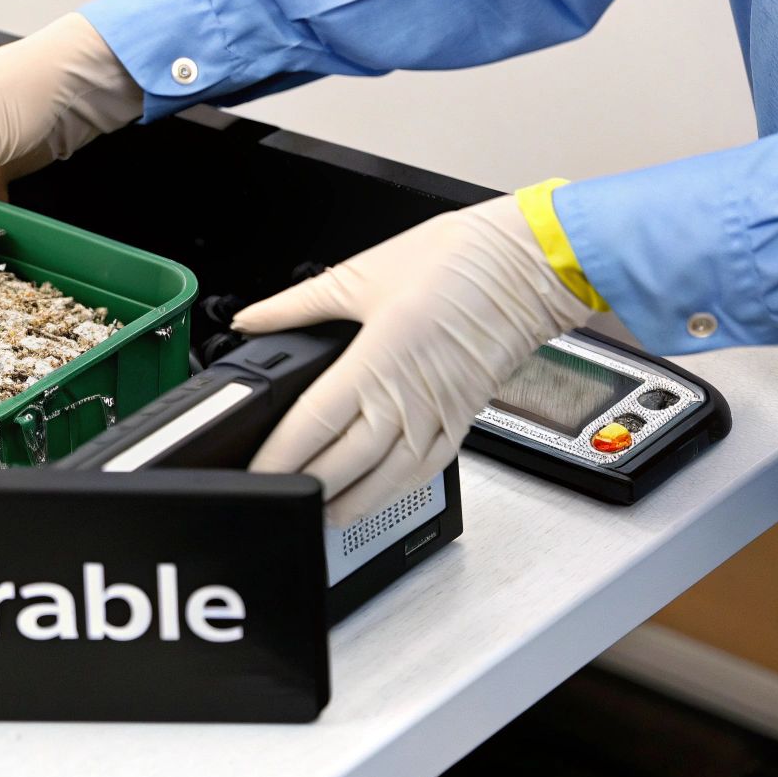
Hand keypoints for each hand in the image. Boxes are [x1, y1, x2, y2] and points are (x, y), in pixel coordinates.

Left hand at [232, 196, 593, 524]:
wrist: (527, 264)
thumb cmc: (455, 262)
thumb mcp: (360, 276)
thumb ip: (297, 304)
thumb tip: (251, 318)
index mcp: (376, 359)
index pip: (314, 423)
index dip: (280, 455)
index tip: (254, 471)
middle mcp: (408, 397)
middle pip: (346, 463)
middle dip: (308, 486)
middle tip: (276, 498)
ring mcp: (438, 415)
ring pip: (387, 478)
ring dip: (352, 502)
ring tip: (319, 514)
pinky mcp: (462, 420)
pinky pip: (426, 470)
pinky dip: (396, 490)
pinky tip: (376, 498)